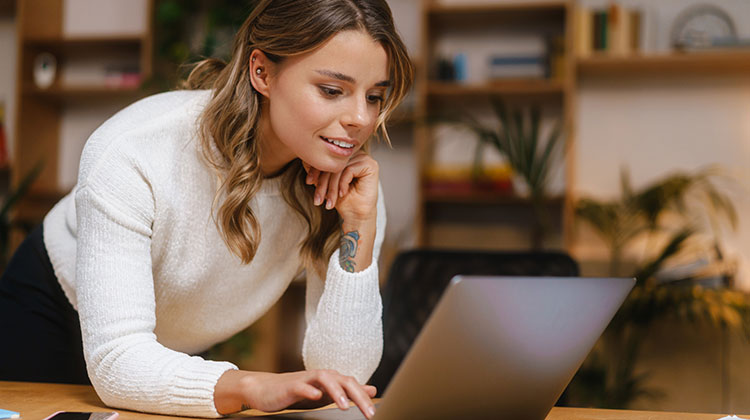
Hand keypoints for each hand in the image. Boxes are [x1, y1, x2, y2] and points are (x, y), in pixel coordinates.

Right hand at [214, 369, 376, 418]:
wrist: (265, 389)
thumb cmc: (297, 391)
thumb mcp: (327, 393)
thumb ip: (348, 391)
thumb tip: (371, 389)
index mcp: (331, 379)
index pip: (353, 385)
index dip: (365, 398)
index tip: (374, 413)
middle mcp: (321, 376)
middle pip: (344, 380)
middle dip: (358, 396)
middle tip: (369, 412)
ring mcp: (306, 379)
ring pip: (325, 378)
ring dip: (337, 391)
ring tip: (345, 406)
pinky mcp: (290, 386)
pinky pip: (301, 386)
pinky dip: (309, 390)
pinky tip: (316, 396)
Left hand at [303, 152, 378, 223]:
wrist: (356, 215)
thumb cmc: (342, 199)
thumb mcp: (325, 183)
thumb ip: (317, 170)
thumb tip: (304, 159)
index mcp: (346, 155)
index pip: (327, 158)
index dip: (316, 170)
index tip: (308, 182)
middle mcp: (356, 154)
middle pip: (334, 163)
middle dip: (323, 182)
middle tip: (318, 199)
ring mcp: (364, 158)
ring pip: (340, 168)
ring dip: (332, 186)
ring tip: (330, 201)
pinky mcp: (371, 165)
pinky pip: (350, 170)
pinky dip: (343, 184)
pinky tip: (343, 194)